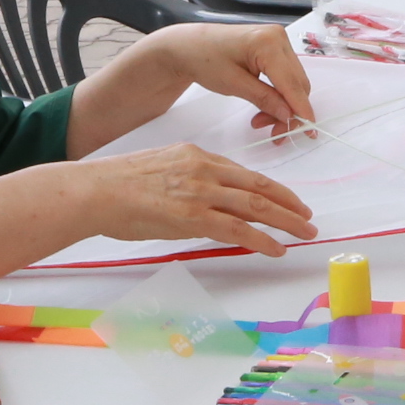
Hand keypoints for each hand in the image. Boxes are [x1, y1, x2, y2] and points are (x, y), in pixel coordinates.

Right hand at [74, 145, 314, 256]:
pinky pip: (238, 230)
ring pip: (256, 206)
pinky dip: (262, 239)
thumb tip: (200, 200)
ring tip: (305, 232)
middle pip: (258, 186)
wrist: (97, 190)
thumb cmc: (118, 185)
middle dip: (288, 203)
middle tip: (308, 217)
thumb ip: (186, 179)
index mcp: (196, 156)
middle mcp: (204, 170)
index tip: (287, 199)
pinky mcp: (193, 217)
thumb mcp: (160, 168)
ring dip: (286, 220)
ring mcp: (200, 193)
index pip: (243, 173)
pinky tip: (277, 248)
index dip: (271, 188)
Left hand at [123, 21, 315, 136]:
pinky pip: (285, 76)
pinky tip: (264, 108)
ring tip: (260, 122)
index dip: (301, 109)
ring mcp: (278, 42)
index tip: (310, 132)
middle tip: (272, 134)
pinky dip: (278, 95)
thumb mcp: (233, 84)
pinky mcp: (274, 49)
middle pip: (297, 84)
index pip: (292, 82)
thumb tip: (289, 116)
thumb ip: (264, 99)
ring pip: (293, 83)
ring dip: (282, 106)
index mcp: (269, 43)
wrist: (188, 46)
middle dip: (288, 111)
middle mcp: (279, 38)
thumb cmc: (205, 61)